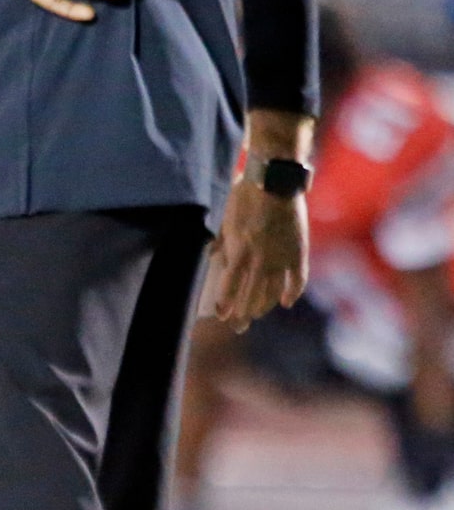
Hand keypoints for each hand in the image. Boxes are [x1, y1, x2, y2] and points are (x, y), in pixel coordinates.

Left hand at [206, 177, 307, 331]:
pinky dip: (292, 292)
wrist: (274, 182)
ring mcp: (281, 257)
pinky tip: (286, 303)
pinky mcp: (298, 252)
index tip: (221, 316)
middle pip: (251, 295)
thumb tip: (211, 256)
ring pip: (273, 291)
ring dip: (264, 306)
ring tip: (256, 315)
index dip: (227, 303)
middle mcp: (260, 259)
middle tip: (238, 327)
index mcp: (240, 250)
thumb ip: (221, 241)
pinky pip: (297, 279)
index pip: (231, 285)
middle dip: (243, 314)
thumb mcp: (226, 219)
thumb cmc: (244, 196)